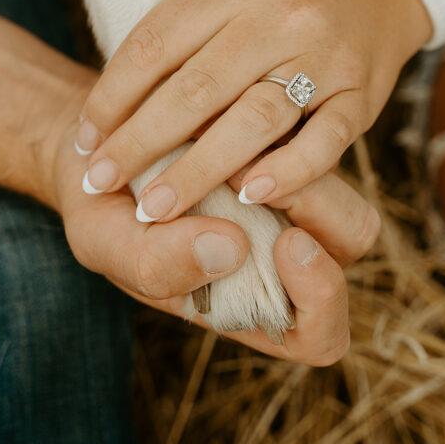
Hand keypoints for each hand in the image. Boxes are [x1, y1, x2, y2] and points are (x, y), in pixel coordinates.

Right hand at [46, 87, 379, 365]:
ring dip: (290, 160)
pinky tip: (222, 110)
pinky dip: (273, 120)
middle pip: (349, 242)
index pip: (320, 333)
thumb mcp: (105, 242)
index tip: (286, 246)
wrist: (94, 142)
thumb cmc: (102, 209)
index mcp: (245, 303)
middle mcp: (279, 251)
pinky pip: (309, 132)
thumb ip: (154, 262)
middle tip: (247, 178)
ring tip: (225, 143)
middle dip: (318, 208)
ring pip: (336, 181)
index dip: (320, 298)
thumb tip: (230, 249)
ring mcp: (288, 194)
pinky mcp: (282, 142)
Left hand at [73, 0, 430, 220]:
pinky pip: (326, 139)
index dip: (113, 96)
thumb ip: (185, 36)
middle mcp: (279, 16)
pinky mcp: (363, 93)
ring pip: (255, 118)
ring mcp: (325, 55)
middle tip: (99, 182)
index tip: (86, 139)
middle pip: (197, 88)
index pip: (157, 44)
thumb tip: (117, 109)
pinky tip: (250, 196)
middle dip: (140, 143)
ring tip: (154, 209)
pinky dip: (288, 171)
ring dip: (199, 169)